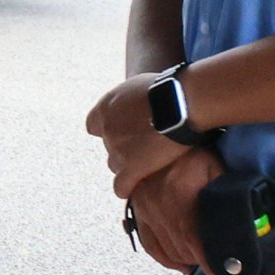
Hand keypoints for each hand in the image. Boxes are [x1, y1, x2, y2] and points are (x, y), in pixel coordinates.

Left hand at [85, 72, 204, 205]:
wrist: (181, 103)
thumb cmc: (169, 89)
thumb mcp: (140, 85)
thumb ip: (130, 99)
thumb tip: (137, 104)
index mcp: (106, 107)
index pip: (93, 125)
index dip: (108, 130)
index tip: (123, 132)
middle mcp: (107, 128)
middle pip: (109, 146)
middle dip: (124, 148)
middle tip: (145, 148)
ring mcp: (117, 149)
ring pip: (114, 165)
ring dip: (127, 166)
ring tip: (146, 165)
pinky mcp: (131, 167)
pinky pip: (121, 185)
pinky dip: (126, 188)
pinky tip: (133, 189)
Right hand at [123, 142, 223, 271]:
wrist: (159, 130)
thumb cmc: (191, 148)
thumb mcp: (214, 166)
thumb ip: (223, 193)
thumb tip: (238, 223)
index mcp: (181, 198)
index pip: (196, 241)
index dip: (210, 264)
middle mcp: (159, 208)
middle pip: (181, 249)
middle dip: (200, 263)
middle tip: (220, 267)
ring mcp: (145, 211)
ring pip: (165, 249)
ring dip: (183, 261)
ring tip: (200, 264)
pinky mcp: (137, 209)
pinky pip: (148, 242)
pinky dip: (162, 257)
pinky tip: (177, 262)